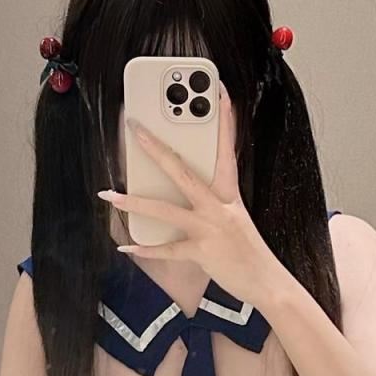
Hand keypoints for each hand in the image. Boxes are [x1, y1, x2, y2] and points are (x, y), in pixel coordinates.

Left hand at [97, 99, 286, 308]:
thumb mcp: (234, 217)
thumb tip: (178, 188)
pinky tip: (127, 247)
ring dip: (134, 202)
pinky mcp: (203, 253)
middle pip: (183, 171)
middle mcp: (220, 207)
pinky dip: (146, 249)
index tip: (219, 94)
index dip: (225, 121)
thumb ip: (211, 201)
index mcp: (230, 194)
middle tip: (135, 129)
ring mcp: (211, 229)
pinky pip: (168, 249)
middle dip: (156, 149)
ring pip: (166, 210)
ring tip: (108, 194)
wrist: (267, 282)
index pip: (226, 150)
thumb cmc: (248, 249)